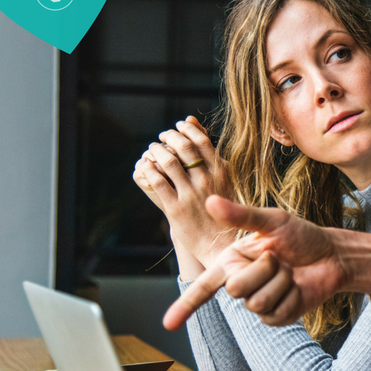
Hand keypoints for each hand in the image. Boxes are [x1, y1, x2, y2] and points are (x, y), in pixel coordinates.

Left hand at [135, 117, 233, 265]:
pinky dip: (148, 170)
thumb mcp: (225, 181)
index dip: (186, 130)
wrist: (221, 244)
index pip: (201, 140)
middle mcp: (206, 180)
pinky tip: (145, 166)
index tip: (178, 126)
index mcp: (221, 172)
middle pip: (183, 147)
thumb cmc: (225, 210)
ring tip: (152, 149)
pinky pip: (158, 182)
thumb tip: (198, 128)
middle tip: (162, 136)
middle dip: (169, 136)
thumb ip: (212, 157)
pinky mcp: (175, 208)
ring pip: (168, 162)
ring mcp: (190, 194)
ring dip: (156, 150)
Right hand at [162, 195, 370, 329]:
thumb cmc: (301, 235)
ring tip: (290, 271)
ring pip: (257, 302)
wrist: (331, 255)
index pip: (203, 286)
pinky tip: (297, 287)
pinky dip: (290, 296)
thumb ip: (241, 215)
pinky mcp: (276, 317)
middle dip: (263, 269)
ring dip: (280, 282)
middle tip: (279, 258)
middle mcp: (241, 282)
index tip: (167, 325)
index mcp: (232, 261)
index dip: (185, 306)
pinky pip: (275, 313)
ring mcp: (258, 302)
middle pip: (235, 288)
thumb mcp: (273, 221)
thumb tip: (210, 201)